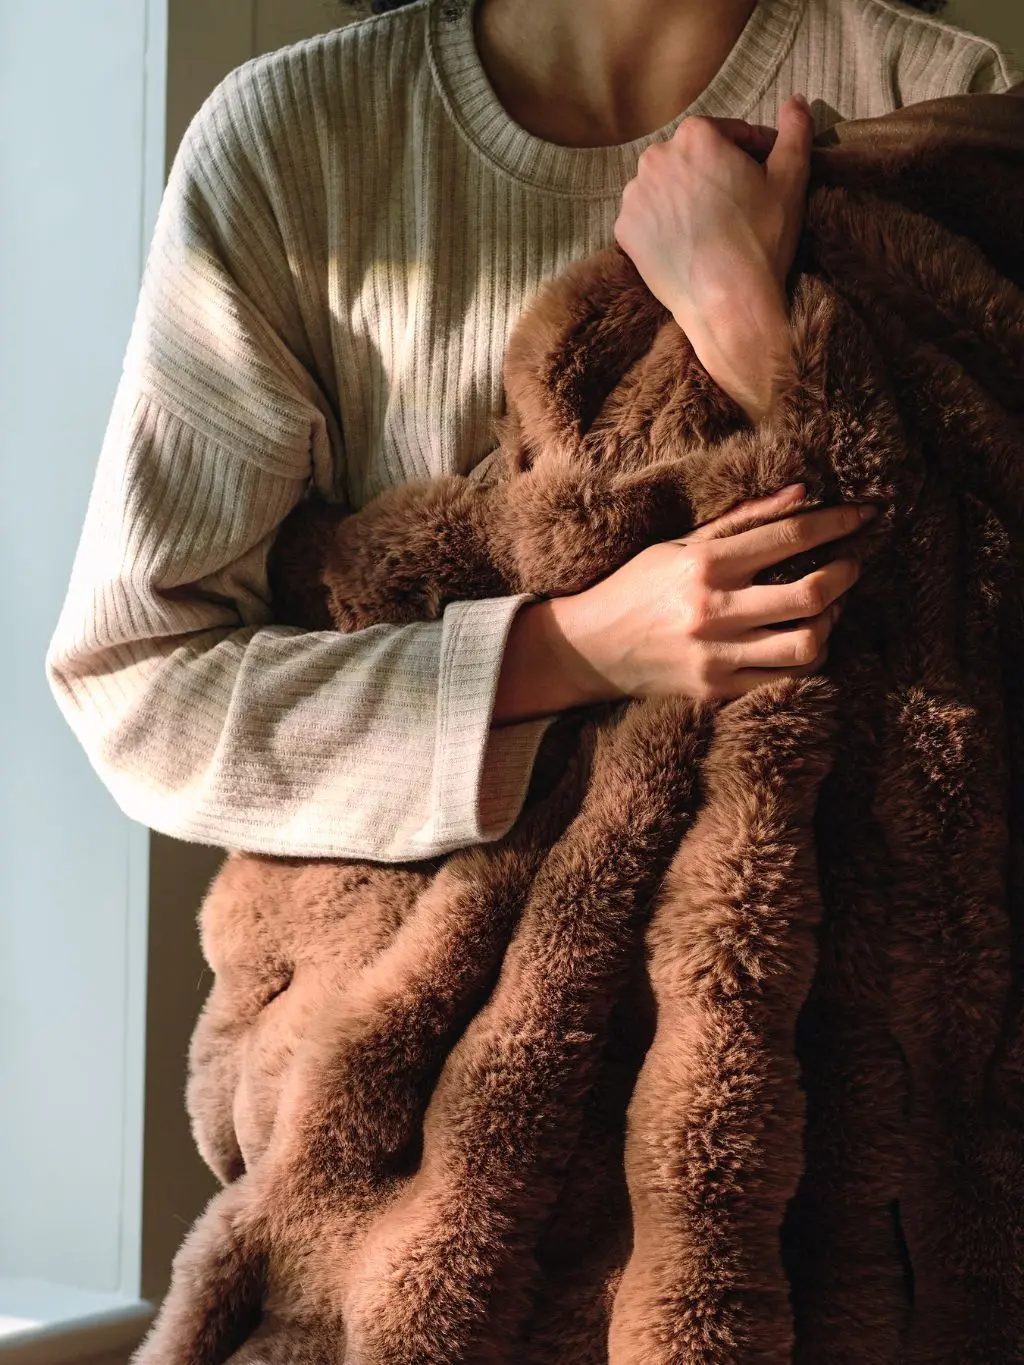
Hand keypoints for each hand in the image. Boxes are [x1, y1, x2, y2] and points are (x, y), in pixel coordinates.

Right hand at [493, 484, 874, 723]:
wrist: (587, 649)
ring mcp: (717, 656)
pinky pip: (784, 680)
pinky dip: (804, 659)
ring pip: (807, 644)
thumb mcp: (679, 544)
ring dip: (830, 622)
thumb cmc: (634, 587)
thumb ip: (743, 520)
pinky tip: (800, 640)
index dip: (838, 522)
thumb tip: (803, 492)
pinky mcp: (717, 692)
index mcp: (705, 565)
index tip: (866, 514)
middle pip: (812, 594)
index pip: (790, 536)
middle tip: (851, 565)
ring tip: (827, 608)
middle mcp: (714, 610)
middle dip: (845, 575)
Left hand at [613, 96, 813, 422]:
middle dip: (714, 174)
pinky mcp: (624, 231)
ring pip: (667, 187)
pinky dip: (665, 225)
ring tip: (711, 228)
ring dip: (687, 198)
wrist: (727, 303)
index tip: (763, 176)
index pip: (728, 133)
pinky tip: (687, 244)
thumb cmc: (761, 238)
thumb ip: (794, 132)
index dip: (751, 153)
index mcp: (696, 135)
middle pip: (693, 159)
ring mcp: (635, 195)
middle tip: (738, 207)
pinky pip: (648, 218)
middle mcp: (656, 157)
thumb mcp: (790, 180)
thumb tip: (795, 101)